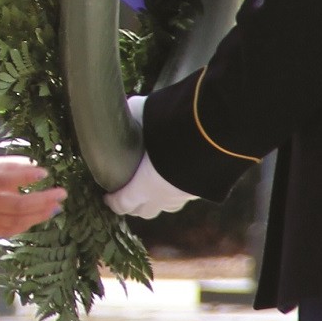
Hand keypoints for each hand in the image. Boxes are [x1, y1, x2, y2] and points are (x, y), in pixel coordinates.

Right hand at [0, 110, 63, 236]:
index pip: (5, 179)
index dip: (26, 176)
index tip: (44, 172)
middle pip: (16, 205)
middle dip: (42, 200)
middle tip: (62, 193)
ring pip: (13, 221)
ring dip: (37, 215)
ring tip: (55, 208)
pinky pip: (4, 230)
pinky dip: (22, 226)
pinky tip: (35, 220)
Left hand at [103, 103, 195, 217]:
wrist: (213, 136)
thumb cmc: (169, 129)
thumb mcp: (143, 114)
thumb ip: (131, 115)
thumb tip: (125, 108)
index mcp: (143, 185)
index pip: (123, 204)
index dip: (114, 202)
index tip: (108, 197)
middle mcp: (163, 196)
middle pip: (145, 211)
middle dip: (135, 205)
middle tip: (129, 194)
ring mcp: (184, 195)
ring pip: (167, 206)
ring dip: (158, 200)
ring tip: (153, 188)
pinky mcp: (202, 189)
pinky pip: (185, 195)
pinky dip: (177, 190)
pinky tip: (176, 178)